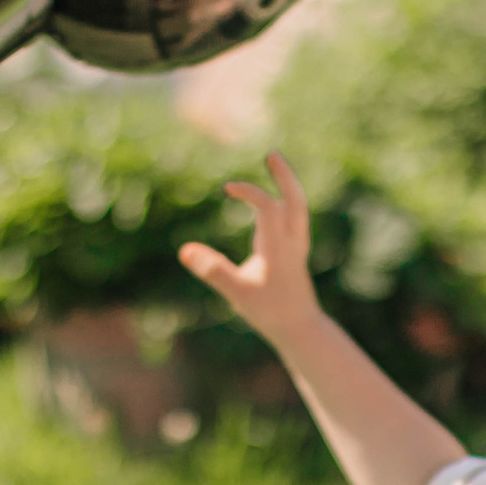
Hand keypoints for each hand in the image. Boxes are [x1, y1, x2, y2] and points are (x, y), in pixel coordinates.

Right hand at [177, 152, 320, 344]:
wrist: (300, 329)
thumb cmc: (269, 311)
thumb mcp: (237, 292)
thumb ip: (212, 270)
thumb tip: (185, 250)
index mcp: (278, 246)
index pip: (269, 206)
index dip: (250, 191)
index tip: (228, 187)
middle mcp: (292, 242)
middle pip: (296, 199)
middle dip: (284, 176)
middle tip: (272, 155)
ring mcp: (297, 247)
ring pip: (298, 208)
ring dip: (287, 187)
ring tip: (274, 169)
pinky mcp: (296, 255)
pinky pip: (294, 220)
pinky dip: (285, 204)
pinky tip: (272, 205)